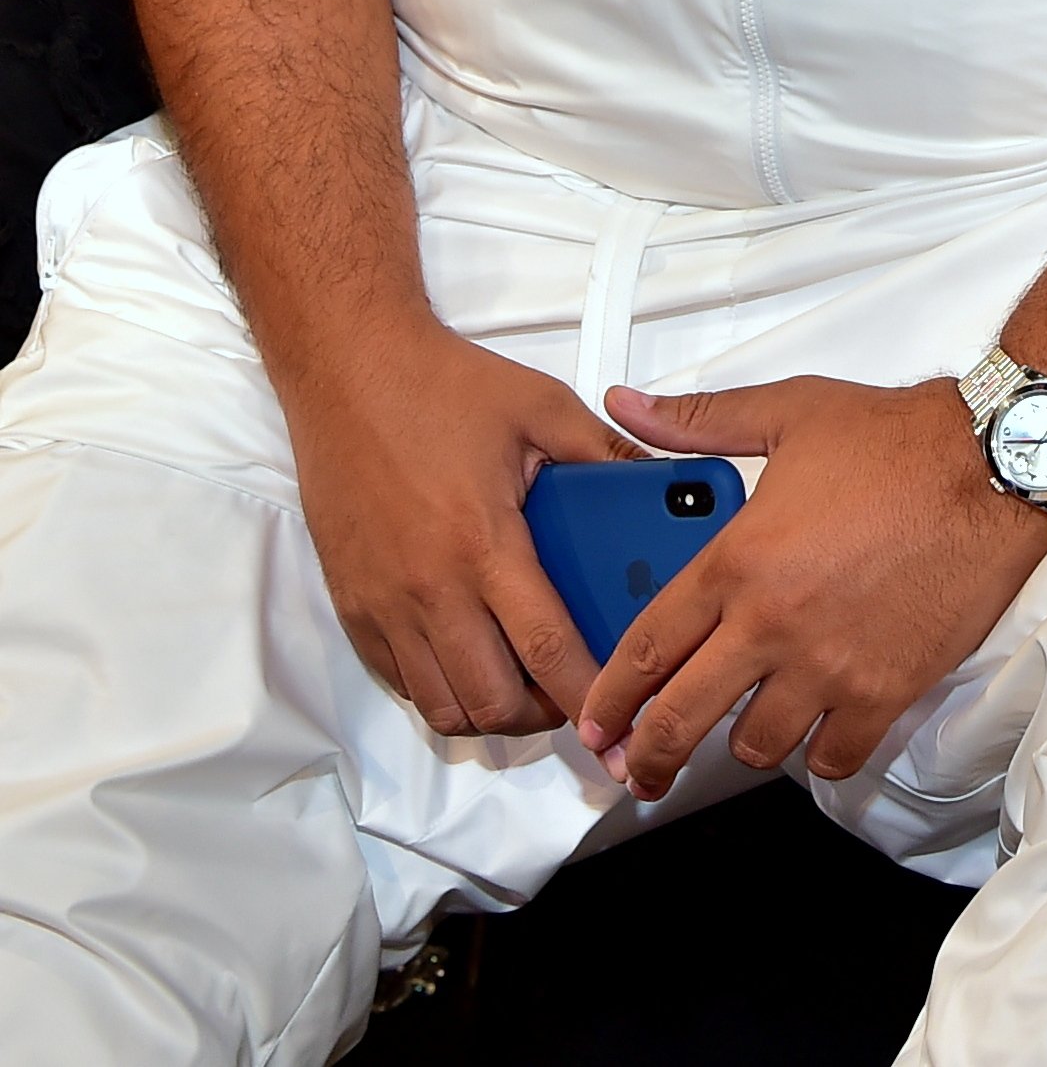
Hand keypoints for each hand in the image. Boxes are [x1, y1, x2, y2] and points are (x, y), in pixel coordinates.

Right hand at [283, 316, 637, 738]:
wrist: (349, 372)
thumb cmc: (443, 387)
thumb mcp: (542, 407)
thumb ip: (604, 452)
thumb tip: (659, 481)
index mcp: (485, 544)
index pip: (546, 649)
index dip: (586, 690)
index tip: (615, 702)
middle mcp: (430, 589)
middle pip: (491, 700)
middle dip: (540, 713)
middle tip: (571, 689)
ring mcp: (384, 605)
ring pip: (440, 705)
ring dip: (488, 709)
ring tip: (524, 682)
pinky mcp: (354, 606)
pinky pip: (399, 680)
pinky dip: (438, 689)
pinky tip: (470, 658)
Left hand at [577, 376, 1046, 796]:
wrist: (993, 463)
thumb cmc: (897, 438)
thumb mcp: (790, 411)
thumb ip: (699, 420)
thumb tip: (626, 405)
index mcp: (739, 559)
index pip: (647, 649)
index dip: (609, 698)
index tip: (594, 724)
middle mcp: (774, 623)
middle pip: (682, 720)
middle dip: (648, 758)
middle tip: (641, 772)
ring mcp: (830, 665)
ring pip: (757, 748)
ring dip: (743, 744)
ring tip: (744, 731)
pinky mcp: (886, 689)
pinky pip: (832, 758)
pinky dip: (817, 755)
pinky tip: (815, 734)